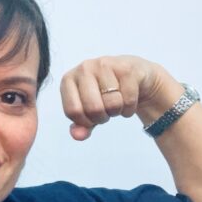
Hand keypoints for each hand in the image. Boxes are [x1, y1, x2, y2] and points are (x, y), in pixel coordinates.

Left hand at [60, 55, 182, 139]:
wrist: (133, 75)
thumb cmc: (104, 93)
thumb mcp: (88, 111)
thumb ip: (80, 126)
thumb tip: (77, 136)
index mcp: (68, 80)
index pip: (73, 111)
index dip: (85, 122)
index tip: (91, 119)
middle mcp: (84, 68)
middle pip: (93, 108)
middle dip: (102, 117)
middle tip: (106, 111)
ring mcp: (105, 65)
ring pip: (112, 104)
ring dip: (117, 111)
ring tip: (117, 102)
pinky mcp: (126, 68)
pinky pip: (129, 100)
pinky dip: (130, 108)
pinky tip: (128, 98)